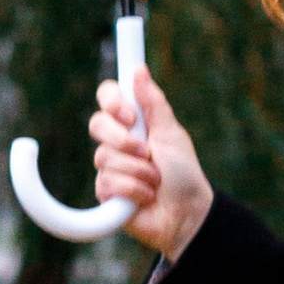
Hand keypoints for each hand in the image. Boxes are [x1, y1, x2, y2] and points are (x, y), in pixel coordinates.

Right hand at [89, 63, 211, 262]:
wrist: (187, 214)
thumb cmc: (184, 174)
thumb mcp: (171, 133)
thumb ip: (154, 103)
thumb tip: (138, 69)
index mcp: (134, 123)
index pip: (107, 97)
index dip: (111, 101)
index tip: (129, 114)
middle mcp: (118, 143)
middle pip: (97, 124)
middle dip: (124, 140)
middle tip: (147, 153)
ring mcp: (110, 168)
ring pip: (105, 158)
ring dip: (138, 171)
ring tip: (155, 182)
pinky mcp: (106, 194)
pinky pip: (107, 183)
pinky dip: (133, 190)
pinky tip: (146, 198)